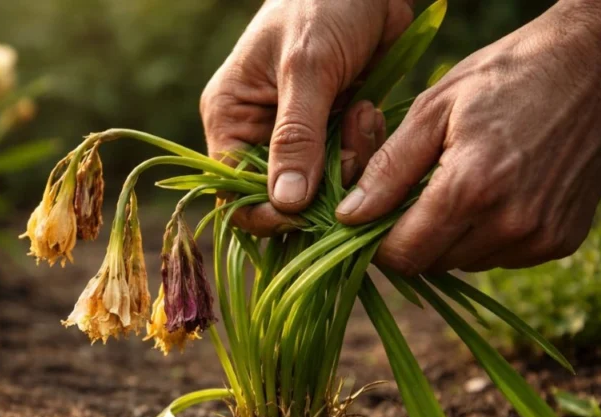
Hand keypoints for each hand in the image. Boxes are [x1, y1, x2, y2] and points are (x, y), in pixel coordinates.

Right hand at [200, 0, 414, 235]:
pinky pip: (346, 167)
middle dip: (320, 187)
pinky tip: (370, 111)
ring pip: (320, 187)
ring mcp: (297, 137)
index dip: (267, 212)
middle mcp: (257, 134)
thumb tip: (285, 202)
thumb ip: (296, 136)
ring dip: (349, 163)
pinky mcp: (331, 133)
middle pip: (280, 197)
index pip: (233, 190)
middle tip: (349, 150)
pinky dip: (364, 148)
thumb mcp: (306, 67)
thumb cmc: (323, 5)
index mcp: (230, 117)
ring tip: (363, 115)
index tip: (307, 211)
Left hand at [336, 2, 600, 273]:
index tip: (377, 214)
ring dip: (451, 237)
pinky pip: (502, 257)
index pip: (403, 255)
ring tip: (464, 183)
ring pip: (465, 263)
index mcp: (471, 188)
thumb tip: (349, 218)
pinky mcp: (562, 242)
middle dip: (414, 236)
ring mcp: (540, 237)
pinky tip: (498, 192)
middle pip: (432, 264)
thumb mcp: (433, 109)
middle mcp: (509, 223)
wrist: (597, 67)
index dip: (379, 240)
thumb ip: (387, 170)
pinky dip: (487, 235)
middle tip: (420, 190)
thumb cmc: (505, 77)